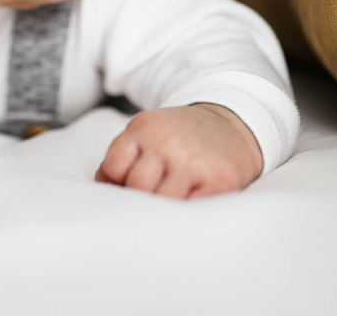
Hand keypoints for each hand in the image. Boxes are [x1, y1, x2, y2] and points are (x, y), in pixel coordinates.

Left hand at [95, 103, 262, 198]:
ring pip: (161, 202)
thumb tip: (104, 188)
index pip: (113, 167)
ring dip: (164, 206)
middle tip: (154, 193)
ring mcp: (193, 162)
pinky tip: (190, 199)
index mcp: (145, 127)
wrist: (232, 124)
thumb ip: (124, 155)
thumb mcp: (149, 131)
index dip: (118, 182)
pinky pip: (189, 211)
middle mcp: (168, 141)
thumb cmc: (183, 135)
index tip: (129, 185)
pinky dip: (186, 212)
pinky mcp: (218, 182)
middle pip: (136, 187)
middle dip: (142, 195)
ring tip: (174, 196)